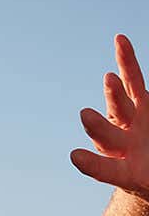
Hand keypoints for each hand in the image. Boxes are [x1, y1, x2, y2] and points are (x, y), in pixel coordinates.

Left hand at [71, 35, 148, 202]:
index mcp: (129, 173)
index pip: (108, 170)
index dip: (94, 165)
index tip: (75, 157)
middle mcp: (125, 148)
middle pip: (109, 137)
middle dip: (98, 126)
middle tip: (85, 115)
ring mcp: (131, 124)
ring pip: (120, 106)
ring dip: (114, 94)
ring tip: (108, 79)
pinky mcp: (140, 104)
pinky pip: (134, 80)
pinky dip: (127, 63)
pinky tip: (119, 41)